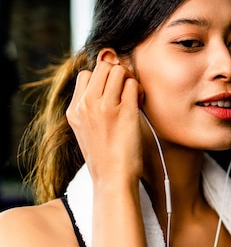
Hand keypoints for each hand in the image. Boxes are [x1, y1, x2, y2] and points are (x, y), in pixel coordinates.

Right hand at [65, 50, 143, 185]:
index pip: (86, 74)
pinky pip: (134, 85)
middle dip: (118, 74)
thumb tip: (104, 84)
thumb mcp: (85, 130)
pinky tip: (139, 104)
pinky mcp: (124, 113)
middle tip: (126, 91)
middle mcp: (86, 105)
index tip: (112, 92)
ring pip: (119, 71)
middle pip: (103, 67)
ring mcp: (105, 108)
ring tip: (134, 97)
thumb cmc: (105, 156)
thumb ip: (89, 107)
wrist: (113, 179)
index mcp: (74, 110)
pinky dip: (140, 91)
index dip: (103, 78)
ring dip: (130, 80)